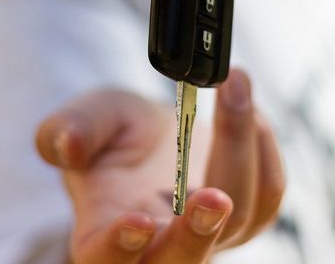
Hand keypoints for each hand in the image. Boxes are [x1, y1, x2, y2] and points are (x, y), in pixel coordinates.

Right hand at [36, 70, 284, 262]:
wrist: (154, 136)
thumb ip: (70, 128)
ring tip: (234, 87)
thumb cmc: (114, 134)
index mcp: (104, 230)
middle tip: (213, 198)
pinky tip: (247, 108)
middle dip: (198, 233)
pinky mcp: (245, 218)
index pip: (107, 257)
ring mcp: (207, 236)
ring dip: (240, 150)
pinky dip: (263, 146)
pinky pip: (267, 195)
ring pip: (238, 220)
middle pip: (182, 262)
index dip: (120, 246)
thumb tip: (67, 143)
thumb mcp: (86, 118)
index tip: (136, 220)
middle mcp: (159, 245)